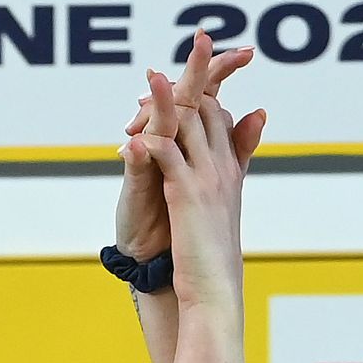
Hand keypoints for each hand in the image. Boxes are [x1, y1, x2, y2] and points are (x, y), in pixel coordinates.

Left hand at [133, 37, 262, 362]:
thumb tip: (213, 199)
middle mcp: (222, 172)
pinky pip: (168, 154)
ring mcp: (206, 181)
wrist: (215, 298)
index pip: (220, 123)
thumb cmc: (213, 272)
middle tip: (169, 64)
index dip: (204, 99)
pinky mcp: (185, 195)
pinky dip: (151, 138)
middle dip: (192, 84)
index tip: (188, 83)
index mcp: (228, 177)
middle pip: (208, 113)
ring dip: (167, 100)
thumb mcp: (218, 228)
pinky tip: (135, 130)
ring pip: (189, 125)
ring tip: (150, 78)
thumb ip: (214, 204)